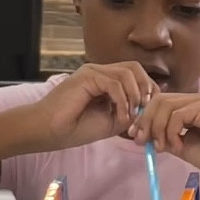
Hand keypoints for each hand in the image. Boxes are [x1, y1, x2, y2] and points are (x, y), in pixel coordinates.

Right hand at [20, 63, 154, 151]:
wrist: (49, 131)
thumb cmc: (75, 128)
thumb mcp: (111, 122)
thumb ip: (129, 113)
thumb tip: (146, 109)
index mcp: (105, 81)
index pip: (135, 75)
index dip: (148, 89)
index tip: (150, 109)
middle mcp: (100, 73)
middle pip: (134, 68)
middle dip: (146, 88)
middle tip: (145, 108)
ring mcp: (92, 72)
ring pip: (127, 73)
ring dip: (134, 96)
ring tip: (130, 115)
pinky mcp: (87, 76)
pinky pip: (114, 83)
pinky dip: (122, 100)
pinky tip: (120, 115)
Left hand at [129, 92, 199, 181]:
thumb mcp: (186, 148)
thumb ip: (169, 139)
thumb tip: (149, 137)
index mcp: (192, 106)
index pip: (160, 103)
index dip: (144, 118)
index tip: (136, 137)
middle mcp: (197, 99)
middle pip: (158, 100)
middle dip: (145, 121)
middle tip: (141, 141)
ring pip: (165, 105)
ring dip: (157, 128)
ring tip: (162, 147)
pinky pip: (178, 114)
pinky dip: (171, 131)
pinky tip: (178, 146)